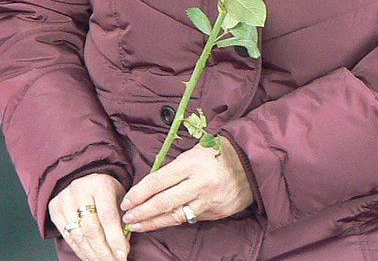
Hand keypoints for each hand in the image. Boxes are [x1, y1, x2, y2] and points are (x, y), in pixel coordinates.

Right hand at [47, 173, 127, 260]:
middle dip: (104, 251)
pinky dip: (81, 251)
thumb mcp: (119, 199)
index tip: (122, 255)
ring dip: (93, 254)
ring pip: (78, 236)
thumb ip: (122, 221)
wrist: (84, 180)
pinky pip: (68, 237)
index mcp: (100, 184)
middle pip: (91, 229)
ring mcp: (64, 199)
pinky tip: (91, 257)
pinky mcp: (54, 209)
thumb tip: (122, 249)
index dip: (115, 239)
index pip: (107, 216)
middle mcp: (79, 189)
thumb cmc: (105, 191)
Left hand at [121, 138, 253, 232]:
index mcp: (191, 164)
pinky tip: (161, 222)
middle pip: (164, 202)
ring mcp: (209, 201)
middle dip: (142, 212)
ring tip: (138, 226)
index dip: (139, 194)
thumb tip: (150, 184)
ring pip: (176, 216)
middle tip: (127, 218)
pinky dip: (174, 221)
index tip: (126, 201)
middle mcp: (199, 184)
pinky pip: (191, 218)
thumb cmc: (217, 152)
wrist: (251, 162)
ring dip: (154, 222)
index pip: (158, 181)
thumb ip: (173, 169)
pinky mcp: (217, 213)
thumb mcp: (192, 153)